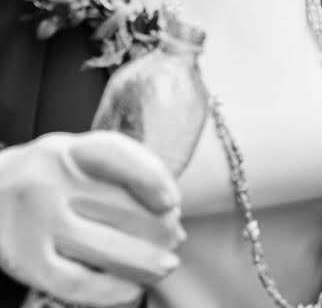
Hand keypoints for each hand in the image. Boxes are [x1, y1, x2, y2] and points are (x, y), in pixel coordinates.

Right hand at [0, 132, 184, 305]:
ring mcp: (35, 223)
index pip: (116, 157)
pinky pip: (78, 284)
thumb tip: (170, 212)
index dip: (153, 181)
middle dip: (160, 230)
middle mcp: (49, 183)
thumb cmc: (58, 176)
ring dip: (145, 264)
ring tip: (163, 266)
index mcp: (70, 151)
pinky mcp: (26, 261)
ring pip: (104, 250)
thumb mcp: (86, 156)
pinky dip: (112, 291)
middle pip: (120, 210)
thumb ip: (128, 171)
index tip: (172, 203)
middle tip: (174, 238)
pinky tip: (132, 289)